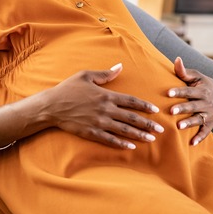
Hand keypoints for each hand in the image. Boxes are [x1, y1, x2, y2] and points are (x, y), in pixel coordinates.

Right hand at [47, 64, 163, 149]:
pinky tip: (131, 147)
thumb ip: (105, 74)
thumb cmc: (68, 89)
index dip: (145, 106)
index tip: (155, 110)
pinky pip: (110, 140)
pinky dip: (121, 144)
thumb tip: (120, 66)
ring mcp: (99, 122)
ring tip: (151, 139)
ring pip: (123, 130)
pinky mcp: (91, 132)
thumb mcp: (86, 75)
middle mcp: (105, 110)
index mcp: (106, 95)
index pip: (131, 101)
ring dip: (139, 135)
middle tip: (161, 130)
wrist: (51, 106)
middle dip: (147, 124)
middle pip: (131, 118)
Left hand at [168, 57, 212, 145]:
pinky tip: (191, 143)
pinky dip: (200, 137)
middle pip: (194, 106)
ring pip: (199, 119)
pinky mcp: (211, 123)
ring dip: (189, 123)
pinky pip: (206, 131)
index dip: (179, 91)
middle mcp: (208, 102)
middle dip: (183, 108)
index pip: (189, 91)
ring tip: (178, 127)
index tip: (168, 93)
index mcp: (203, 89)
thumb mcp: (194, 76)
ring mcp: (210, 114)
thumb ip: (183, 71)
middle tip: (171, 111)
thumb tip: (177, 59)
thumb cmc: (199, 83)